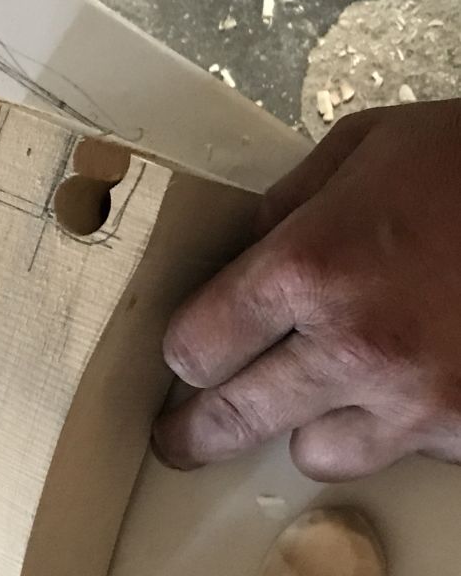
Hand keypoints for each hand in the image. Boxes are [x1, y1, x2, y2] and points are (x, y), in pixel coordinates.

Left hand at [153, 100, 460, 481]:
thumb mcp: (361, 150)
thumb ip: (284, 206)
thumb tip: (244, 254)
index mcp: (311, 267)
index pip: (198, 344)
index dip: (183, 350)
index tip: (185, 353)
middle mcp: (358, 346)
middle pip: (237, 418)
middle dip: (199, 428)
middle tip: (181, 437)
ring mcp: (423, 400)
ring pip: (318, 455)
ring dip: (307, 425)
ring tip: (319, 387)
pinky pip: (402, 452)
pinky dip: (392, 426)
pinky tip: (402, 378)